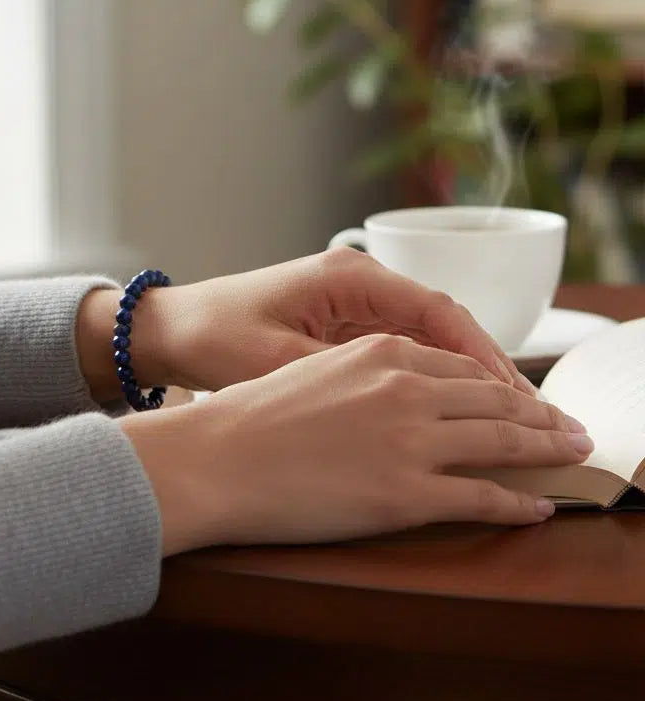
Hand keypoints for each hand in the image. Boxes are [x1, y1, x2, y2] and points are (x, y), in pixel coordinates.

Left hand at [84, 248, 535, 399]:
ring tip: (502, 422)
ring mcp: (349, 302)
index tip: (514, 396)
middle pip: (440, 322)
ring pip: (425, 337)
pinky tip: (448, 413)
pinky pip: (400, 348)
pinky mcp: (339, 323)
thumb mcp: (276, 362)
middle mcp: (356, 281)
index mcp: (347, 278)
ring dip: (460, 374)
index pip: (436, 310)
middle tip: (527, 417)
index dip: (481, 354)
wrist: (172, 331)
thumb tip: (408, 404)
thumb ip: (341, 376)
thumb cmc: (214, 338)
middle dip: (483, 367)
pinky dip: (428, 376)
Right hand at [120, 334, 591, 554]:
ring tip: (572, 456)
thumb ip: (364, 372)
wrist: (216, 456)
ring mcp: (412, 440)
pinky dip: (519, 502)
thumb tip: (398, 394)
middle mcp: (406, 388)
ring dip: (548, 450)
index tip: (520, 399)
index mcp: (381, 351)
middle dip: (541, 416)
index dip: (500, 385)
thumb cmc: (249, 413)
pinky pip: (484, 497)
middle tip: (571, 428)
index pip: (460, 366)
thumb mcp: (309, 365)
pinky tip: (537, 505)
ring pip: (505, 442)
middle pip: (496, 400)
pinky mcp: (407, 493)